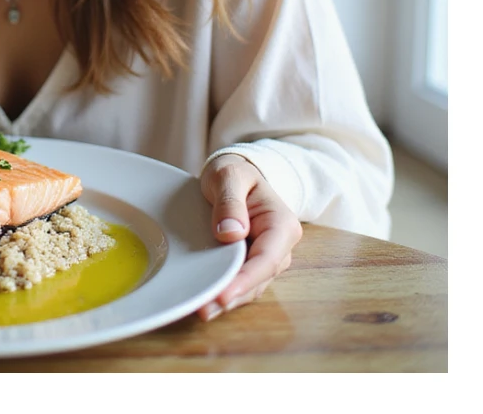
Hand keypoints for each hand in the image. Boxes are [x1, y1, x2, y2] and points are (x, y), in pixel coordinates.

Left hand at [196, 153, 302, 320]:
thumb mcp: (229, 175)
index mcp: (281, 224)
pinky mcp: (250, 263)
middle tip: (204, 309)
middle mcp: (279, 246)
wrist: (235, 173)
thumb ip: (230, 201)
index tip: (223, 294)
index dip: (246, 279)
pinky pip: (240, 282)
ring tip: (201, 310)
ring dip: (228, 300)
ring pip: (251, 286)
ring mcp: (266, 257)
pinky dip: (225, 291)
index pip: (267, 258)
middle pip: (259, 278)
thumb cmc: (234, 172)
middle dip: (234, 295)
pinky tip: (205, 301)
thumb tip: (231, 232)